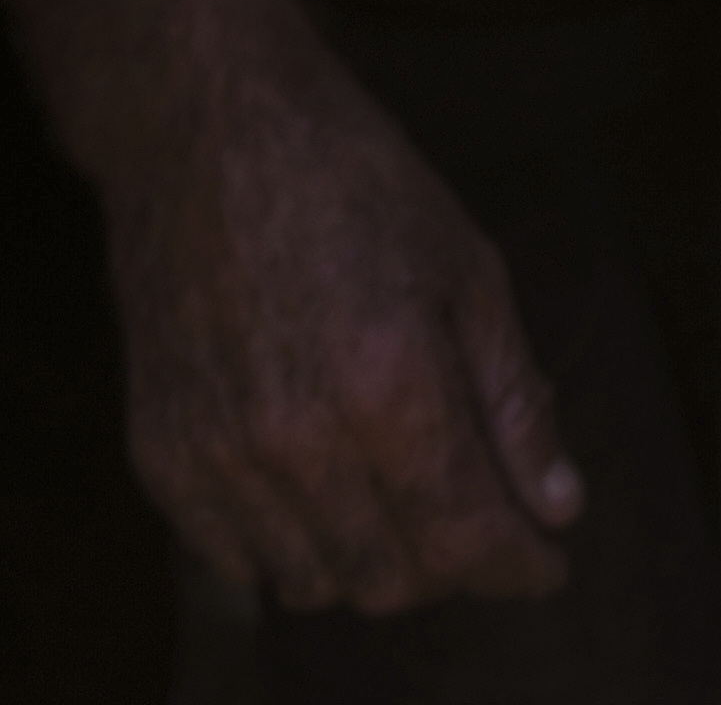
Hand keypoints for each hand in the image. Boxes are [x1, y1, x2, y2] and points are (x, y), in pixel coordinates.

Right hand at [117, 44, 582, 613]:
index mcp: (388, 385)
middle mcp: (296, 437)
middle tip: (482, 524)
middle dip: (454, 568)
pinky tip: (325, 495)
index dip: (519, 565)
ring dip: (374, 566)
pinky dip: (293, 551)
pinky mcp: (161, 456)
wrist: (207, 137)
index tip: (546, 565)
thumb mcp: (469, 273)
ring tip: (404, 505)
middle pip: (392, 578)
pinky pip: (238, 560)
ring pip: (314, 583)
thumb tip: (558, 506)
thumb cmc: (351, 186)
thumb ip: (514, 403)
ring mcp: (218, 455)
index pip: (465, 536)